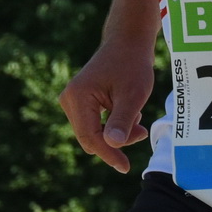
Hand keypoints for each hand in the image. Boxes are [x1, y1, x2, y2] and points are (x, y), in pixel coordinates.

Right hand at [58, 37, 154, 172]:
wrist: (127, 42)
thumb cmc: (132, 66)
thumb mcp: (133, 95)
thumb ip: (121, 121)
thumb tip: (112, 146)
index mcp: (78, 96)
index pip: (90, 137)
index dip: (109, 154)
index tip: (126, 168)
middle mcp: (69, 99)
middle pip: (90, 137)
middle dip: (115, 141)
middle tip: (142, 130)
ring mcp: (72, 100)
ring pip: (93, 133)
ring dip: (116, 133)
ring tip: (138, 118)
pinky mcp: (79, 102)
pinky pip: (94, 125)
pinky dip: (112, 126)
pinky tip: (128, 113)